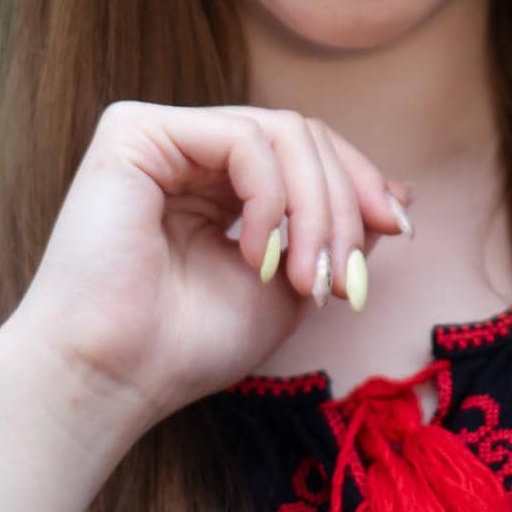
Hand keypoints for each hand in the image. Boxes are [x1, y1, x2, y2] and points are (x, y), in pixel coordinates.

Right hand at [0, 102, 413, 432]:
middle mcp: (190, 149)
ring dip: (316, 209)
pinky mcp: (134, 131)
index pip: (308, 149)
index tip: (399, 229)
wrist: (110, 380)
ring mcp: (162, 134)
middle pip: (303, 136)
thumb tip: (401, 193)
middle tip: (345, 280)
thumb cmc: (188, 344)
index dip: (359, 182)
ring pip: (283, 131)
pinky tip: (256, 252)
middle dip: (343, 205)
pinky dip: (271, 196)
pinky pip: (242, 138)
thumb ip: (338, 232)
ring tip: (309, 280)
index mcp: (220, 180)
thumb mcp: (291, 283)